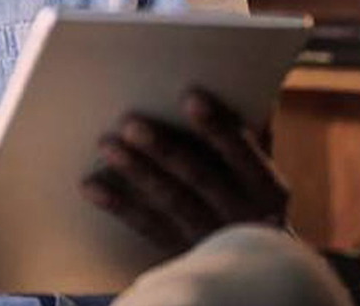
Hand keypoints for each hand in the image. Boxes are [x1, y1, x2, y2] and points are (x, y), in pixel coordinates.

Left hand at [80, 87, 289, 255]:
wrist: (258, 271)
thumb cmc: (252, 198)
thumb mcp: (262, 171)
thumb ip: (249, 134)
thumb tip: (244, 87)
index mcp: (268, 188)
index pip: (245, 154)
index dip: (218, 127)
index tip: (189, 95)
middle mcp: (244, 215)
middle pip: (201, 178)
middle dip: (165, 148)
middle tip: (129, 121)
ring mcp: (212, 237)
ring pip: (172, 201)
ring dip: (138, 171)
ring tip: (106, 144)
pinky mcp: (182, 253)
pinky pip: (146, 228)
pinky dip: (118, 205)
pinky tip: (90, 185)